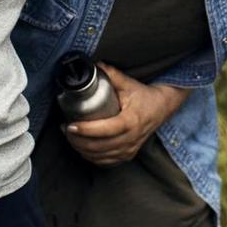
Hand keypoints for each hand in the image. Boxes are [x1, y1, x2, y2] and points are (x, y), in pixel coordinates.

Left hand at [63, 65, 190, 165]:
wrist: (162, 108)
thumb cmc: (144, 96)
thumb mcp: (129, 83)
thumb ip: (111, 74)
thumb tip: (93, 65)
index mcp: (131, 121)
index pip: (106, 130)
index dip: (86, 130)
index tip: (71, 125)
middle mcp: (132, 138)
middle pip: (100, 146)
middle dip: (78, 140)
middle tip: (65, 129)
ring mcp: (130, 149)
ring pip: (100, 156)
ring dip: (82, 149)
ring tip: (70, 137)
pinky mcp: (128, 155)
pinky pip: (106, 162)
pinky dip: (91, 157)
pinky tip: (82, 148)